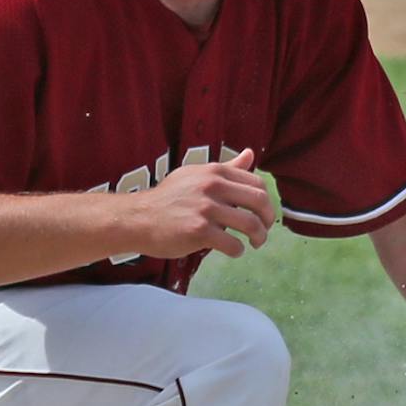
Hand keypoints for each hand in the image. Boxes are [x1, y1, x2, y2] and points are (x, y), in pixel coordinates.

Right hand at [125, 148, 274, 259]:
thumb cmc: (169, 199)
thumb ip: (226, 168)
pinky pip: (232, 244)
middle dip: (268, 220)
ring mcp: (205, 209)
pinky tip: (233, 251)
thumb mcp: (196, 175)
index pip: (257, 183)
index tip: (264, 214)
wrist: (138, 218)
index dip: (267, 202)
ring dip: (259, 237)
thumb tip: (250, 154)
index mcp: (214, 172)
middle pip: (259, 202)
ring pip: (250, 225)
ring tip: (255, 243)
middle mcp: (212, 186)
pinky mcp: (199, 231)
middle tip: (264, 231)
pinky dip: (238, 251)